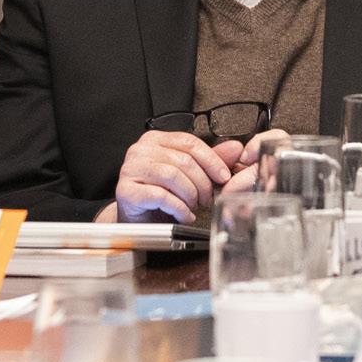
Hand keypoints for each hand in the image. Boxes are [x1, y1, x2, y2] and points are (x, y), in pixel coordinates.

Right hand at [111, 131, 240, 224]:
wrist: (138, 221)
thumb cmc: (160, 196)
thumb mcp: (187, 175)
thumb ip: (208, 160)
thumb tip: (235, 148)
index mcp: (156, 140)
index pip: (189, 142)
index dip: (211, 160)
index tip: (224, 176)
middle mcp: (140, 150)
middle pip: (183, 160)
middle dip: (202, 183)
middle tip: (207, 199)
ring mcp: (131, 169)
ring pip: (172, 176)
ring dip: (190, 195)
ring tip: (194, 206)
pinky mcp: (126, 190)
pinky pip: (160, 196)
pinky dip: (178, 208)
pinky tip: (185, 215)